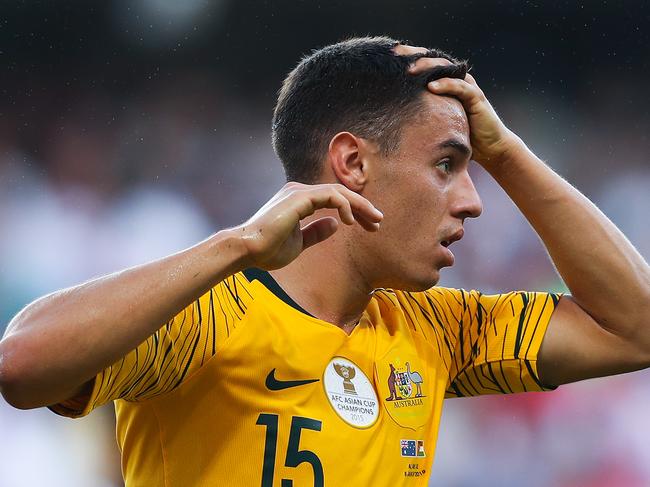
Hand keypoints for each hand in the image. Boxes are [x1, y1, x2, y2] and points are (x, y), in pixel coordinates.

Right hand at [234, 182, 382, 269]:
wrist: (247, 251)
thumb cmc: (267, 250)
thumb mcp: (299, 243)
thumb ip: (316, 232)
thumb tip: (335, 224)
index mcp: (299, 201)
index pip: (334, 199)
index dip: (354, 211)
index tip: (370, 225)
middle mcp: (299, 192)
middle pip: (340, 193)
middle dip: (362, 207)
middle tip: (379, 221)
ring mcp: (299, 192)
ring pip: (339, 191)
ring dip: (359, 205)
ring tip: (374, 220)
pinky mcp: (299, 197)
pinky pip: (330, 195)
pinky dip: (345, 206)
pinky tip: (350, 221)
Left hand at [395, 44, 522, 166]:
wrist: (489, 149)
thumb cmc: (460, 136)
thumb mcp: (435, 123)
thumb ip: (421, 115)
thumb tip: (391, 119)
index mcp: (446, 83)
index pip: (426, 65)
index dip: (410, 58)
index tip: (389, 56)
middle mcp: (457, 80)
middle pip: (434, 60)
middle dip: (415, 55)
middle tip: (395, 54)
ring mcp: (468, 87)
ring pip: (447, 69)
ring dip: (427, 67)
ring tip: (409, 70)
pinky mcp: (476, 98)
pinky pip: (460, 87)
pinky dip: (446, 85)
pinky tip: (431, 86)